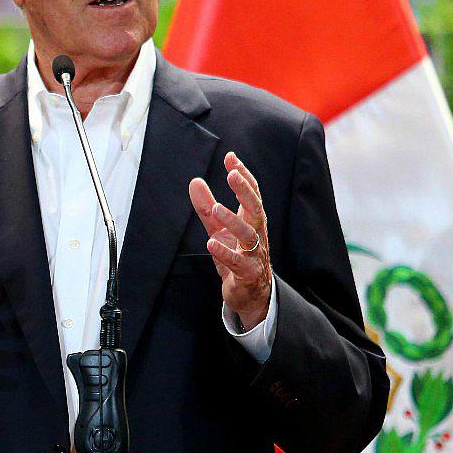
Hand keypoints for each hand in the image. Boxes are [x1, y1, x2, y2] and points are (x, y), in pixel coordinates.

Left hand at [188, 151, 271, 329]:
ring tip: (216, 208)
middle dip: (245, 191)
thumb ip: (207, 207)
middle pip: (256, 208)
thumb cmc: (237, 256)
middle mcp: (257, 233)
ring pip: (249, 234)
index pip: (252, 193)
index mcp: (252, 220)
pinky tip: (212, 243)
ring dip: (233, 220)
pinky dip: (226, 253)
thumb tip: (195, 181)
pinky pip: (238, 262)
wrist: (249, 293)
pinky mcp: (247, 273)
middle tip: (232, 175)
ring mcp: (254, 253)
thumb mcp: (218, 229)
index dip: (243, 175)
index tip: (231, 158)